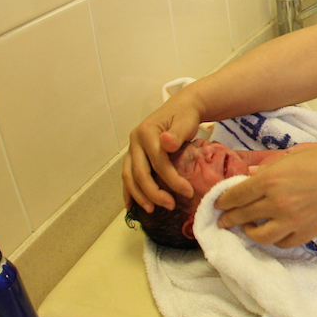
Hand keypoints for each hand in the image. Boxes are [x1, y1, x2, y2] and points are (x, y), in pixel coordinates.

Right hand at [122, 95, 201, 211]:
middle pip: (140, 172)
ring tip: (152, 209)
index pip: (158, 162)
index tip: (187, 192)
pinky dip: (129, 191)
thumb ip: (177, 133)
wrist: (181, 107)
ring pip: (130, 177)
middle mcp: (135, 141)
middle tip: (170, 205)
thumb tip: (166, 143)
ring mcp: (132, 149)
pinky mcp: (134, 156)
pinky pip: (128, 176)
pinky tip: (131, 205)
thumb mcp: (185, 121)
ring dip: (140, 195)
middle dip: (154, 192)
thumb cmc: (185, 116)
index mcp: (146, 132)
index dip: (172, 179)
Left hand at [213, 144, 316, 246]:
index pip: (237, 195)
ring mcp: (291, 221)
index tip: (217, 204)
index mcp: (272, 180)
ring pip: (259, 236)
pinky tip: (272, 232)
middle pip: (243, 215)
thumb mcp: (295, 155)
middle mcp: (277, 203)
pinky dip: (273, 239)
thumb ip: (269, 167)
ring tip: (247, 228)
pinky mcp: (305, 233)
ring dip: (248, 232)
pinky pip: (282, 243)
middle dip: (229, 218)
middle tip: (223, 220)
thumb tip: (249, 174)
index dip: (223, 200)